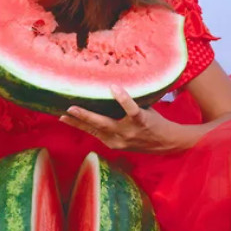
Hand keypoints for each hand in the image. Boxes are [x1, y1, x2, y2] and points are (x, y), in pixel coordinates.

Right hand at [59, 86, 184, 152]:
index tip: (60, 117)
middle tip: (63, 112)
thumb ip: (114, 124)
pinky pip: (130, 109)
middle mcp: (118, 139)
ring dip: (89, 115)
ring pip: (105, 122)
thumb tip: (100, 101)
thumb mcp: (127, 135)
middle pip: (93, 128)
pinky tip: (115, 88)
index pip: (90, 132)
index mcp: (112, 142)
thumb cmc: (147, 134)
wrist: (169, 142)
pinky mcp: (141, 121)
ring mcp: (128, 131)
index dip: (76, 124)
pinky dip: (122, 99)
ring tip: (75, 107)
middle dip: (77, 120)